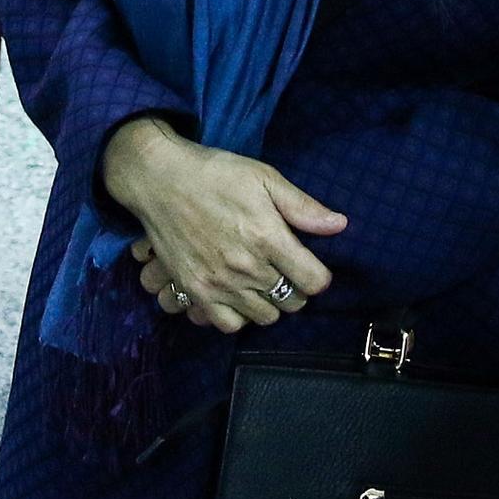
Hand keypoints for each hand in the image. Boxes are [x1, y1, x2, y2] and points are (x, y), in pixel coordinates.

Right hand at [103, 117, 342, 330]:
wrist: (158, 179)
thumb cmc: (215, 173)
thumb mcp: (263, 177)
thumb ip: (302, 206)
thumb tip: (339, 225)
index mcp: (267, 237)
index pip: (314, 281)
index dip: (318, 275)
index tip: (310, 265)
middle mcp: (246, 267)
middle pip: (292, 302)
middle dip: (296, 289)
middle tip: (285, 271)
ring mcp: (219, 283)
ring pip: (264, 317)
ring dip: (270, 303)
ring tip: (262, 283)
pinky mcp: (195, 290)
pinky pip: (228, 324)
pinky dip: (238, 316)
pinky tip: (238, 297)